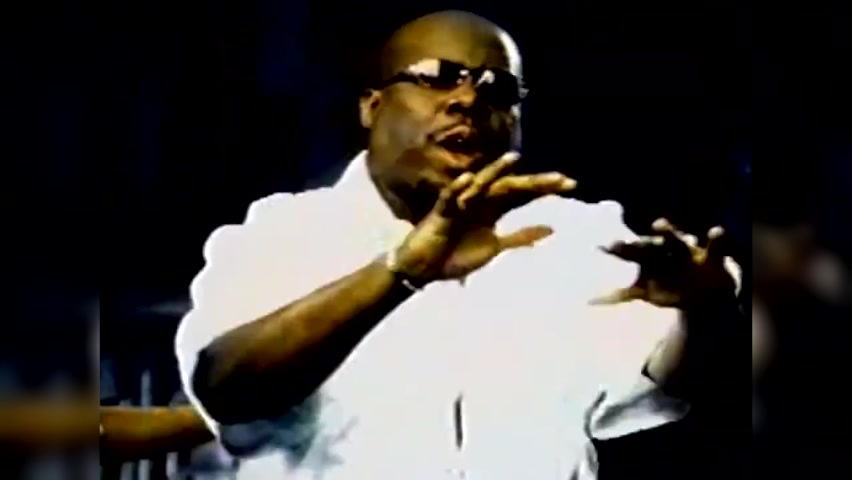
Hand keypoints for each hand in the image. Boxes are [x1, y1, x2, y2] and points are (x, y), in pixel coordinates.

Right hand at [391, 151, 576, 281]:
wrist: (424, 269)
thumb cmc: (456, 256)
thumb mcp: (494, 248)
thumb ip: (520, 237)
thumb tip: (551, 228)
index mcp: (493, 210)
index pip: (523, 195)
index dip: (545, 188)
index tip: (571, 184)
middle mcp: (480, 202)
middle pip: (509, 187)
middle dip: (533, 182)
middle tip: (560, 179)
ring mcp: (460, 205)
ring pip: (480, 185)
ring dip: (495, 172)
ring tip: (513, 158)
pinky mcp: (440, 213)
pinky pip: (449, 197)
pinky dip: (457, 188)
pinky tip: (469, 178)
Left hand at [591, 218, 739, 309]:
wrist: (708, 291)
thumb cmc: (670, 284)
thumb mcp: (646, 290)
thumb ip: (621, 294)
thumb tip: (588, 301)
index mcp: (649, 258)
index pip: (631, 253)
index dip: (618, 250)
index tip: (603, 246)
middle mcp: (665, 250)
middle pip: (649, 244)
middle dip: (636, 242)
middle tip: (619, 240)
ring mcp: (688, 251)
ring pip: (676, 240)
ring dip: (668, 233)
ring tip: (657, 223)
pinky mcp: (713, 257)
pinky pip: (716, 247)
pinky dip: (717, 238)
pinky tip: (716, 231)